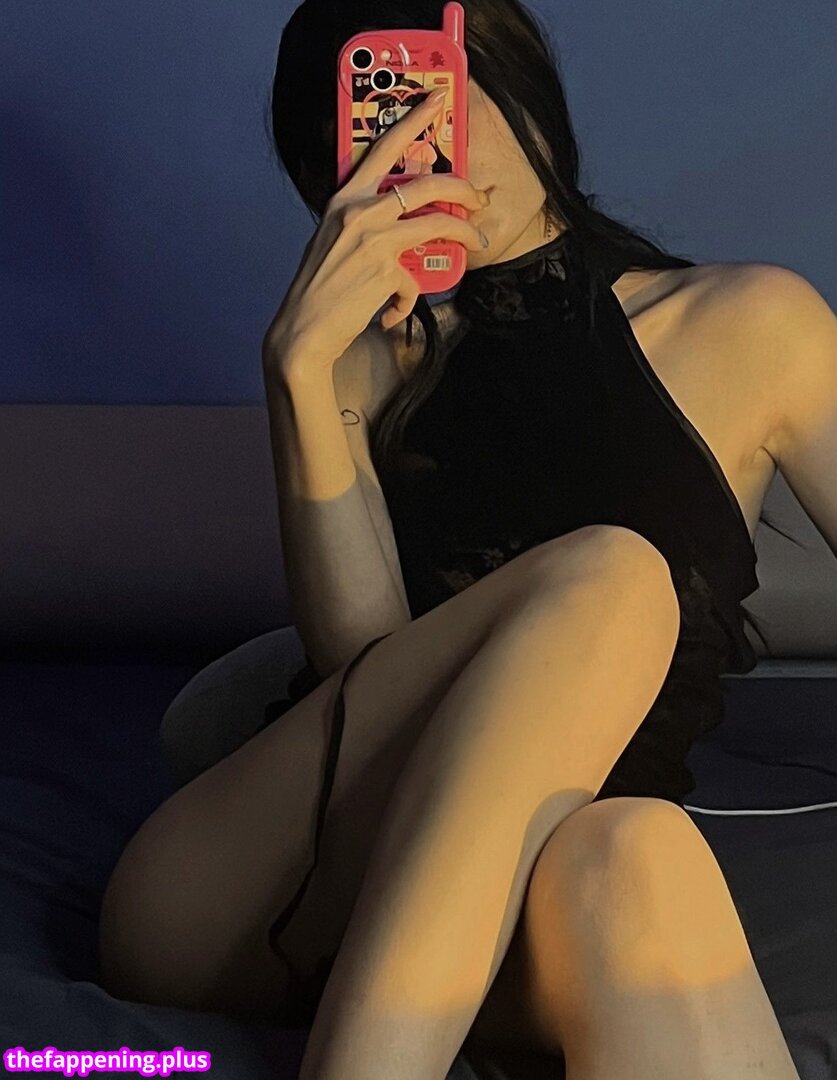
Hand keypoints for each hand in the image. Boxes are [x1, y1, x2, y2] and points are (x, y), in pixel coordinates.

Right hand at [263, 90, 489, 375]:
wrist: (304, 329)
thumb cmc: (321, 288)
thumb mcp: (336, 240)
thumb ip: (365, 222)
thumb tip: (406, 219)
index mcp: (344, 198)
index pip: (381, 146)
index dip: (413, 118)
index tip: (438, 98)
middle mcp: (359, 211)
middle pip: (426, 184)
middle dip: (462, 187)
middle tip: (478, 198)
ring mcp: (373, 239)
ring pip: (438, 224)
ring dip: (465, 233)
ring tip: (475, 242)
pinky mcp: (386, 269)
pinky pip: (415, 279)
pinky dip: (406, 299)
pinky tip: (390, 311)